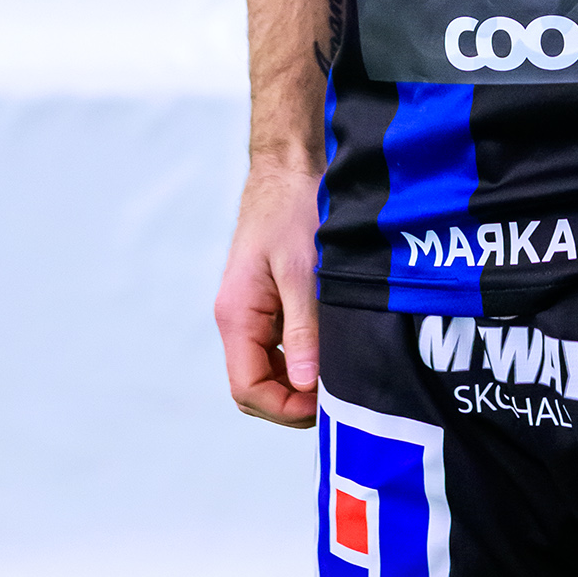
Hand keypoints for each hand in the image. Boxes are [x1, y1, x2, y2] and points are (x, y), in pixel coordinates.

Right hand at [214, 160, 321, 426]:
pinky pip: (279, 347)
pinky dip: (303, 358)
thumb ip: (303, 330)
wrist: (289, 168)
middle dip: (292, 401)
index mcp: (237, 316)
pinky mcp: (268, 303)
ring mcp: (252, 313)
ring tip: (340, 375)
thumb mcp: (303, 272)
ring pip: (268, 370)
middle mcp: (237, 320)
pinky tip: (333, 349)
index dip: (284, 408)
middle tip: (338, 395)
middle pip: (255, 387)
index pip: (247, 388)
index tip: (325, 405)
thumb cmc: (293, 211)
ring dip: (299, 381)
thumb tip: (305, 386)